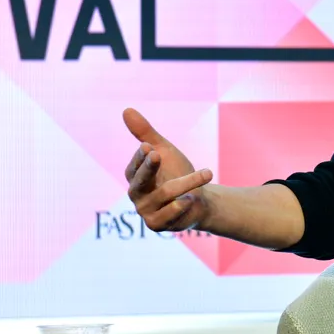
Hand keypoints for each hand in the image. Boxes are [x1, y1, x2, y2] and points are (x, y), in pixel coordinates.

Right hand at [122, 107, 213, 231]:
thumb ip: (146, 133)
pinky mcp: (157, 224)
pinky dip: (181, 206)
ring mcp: (145, 211)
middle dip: (149, 168)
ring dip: (187, 183)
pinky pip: (168, 215)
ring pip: (164, 195)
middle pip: (140, 182)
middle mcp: (136, 194)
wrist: (200, 199)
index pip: (134, 166)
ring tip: (207, 173)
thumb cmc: (178, 172)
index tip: (149, 147)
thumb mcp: (165, 150)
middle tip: (158, 153)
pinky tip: (191, 199)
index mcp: (135, 176)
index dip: (141, 157)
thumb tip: (126, 109)